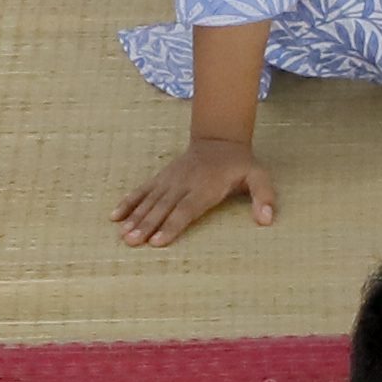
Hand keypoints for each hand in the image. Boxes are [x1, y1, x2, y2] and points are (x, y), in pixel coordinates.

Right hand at [112, 134, 276, 246]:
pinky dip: (128, 203)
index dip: (171, 225)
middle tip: (132, 242)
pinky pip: (142, 191)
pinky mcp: (161, 179)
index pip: (186, 210)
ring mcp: (170, 181)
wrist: (219, 140)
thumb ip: (264, 197)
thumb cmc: (239, 165)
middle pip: (163, 208)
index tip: (157, 241)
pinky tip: (115, 216)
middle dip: (146, 225)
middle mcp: (184, 185)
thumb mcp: (259, 177)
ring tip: (123, 235)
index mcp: (205, 188)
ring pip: (150, 201)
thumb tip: (267, 220)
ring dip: (135, 218)